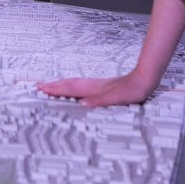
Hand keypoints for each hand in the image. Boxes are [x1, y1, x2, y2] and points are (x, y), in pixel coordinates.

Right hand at [38, 73, 153, 107]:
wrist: (145, 79)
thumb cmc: (133, 89)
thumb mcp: (116, 98)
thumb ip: (99, 101)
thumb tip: (83, 104)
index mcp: (94, 88)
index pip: (70, 88)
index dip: (55, 89)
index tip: (41, 89)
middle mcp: (93, 85)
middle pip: (69, 84)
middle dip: (54, 85)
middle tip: (40, 86)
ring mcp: (98, 85)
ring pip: (75, 85)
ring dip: (62, 85)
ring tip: (52, 86)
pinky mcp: (103, 87)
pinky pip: (82, 86)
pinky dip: (73, 87)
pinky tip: (75, 91)